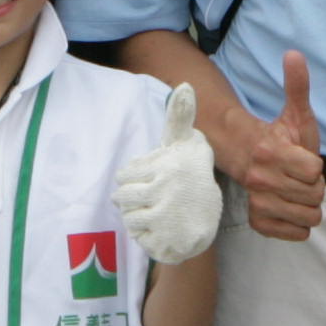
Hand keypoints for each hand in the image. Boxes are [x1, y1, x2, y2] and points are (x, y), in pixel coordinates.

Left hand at [115, 84, 224, 266]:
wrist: (204, 224)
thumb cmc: (189, 178)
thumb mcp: (185, 146)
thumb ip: (180, 118)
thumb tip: (186, 85)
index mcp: (168, 168)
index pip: (124, 176)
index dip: (134, 179)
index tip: (153, 180)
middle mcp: (167, 192)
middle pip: (121, 197)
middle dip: (132, 199)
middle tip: (153, 200)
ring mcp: (165, 218)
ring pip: (127, 216)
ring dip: (137, 217)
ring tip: (156, 213)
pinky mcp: (163, 241)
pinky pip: (135, 236)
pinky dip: (143, 235)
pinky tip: (159, 229)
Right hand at [240, 51, 325, 241]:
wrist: (250, 158)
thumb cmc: (280, 137)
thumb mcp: (294, 112)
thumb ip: (297, 85)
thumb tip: (294, 54)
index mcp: (272, 153)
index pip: (314, 171)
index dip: (315, 166)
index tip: (304, 159)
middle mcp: (262, 180)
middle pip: (315, 196)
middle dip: (314, 187)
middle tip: (300, 177)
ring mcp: (260, 203)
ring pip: (309, 217)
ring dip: (308, 206)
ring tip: (296, 191)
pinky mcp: (260, 222)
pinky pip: (297, 234)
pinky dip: (298, 225)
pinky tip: (290, 208)